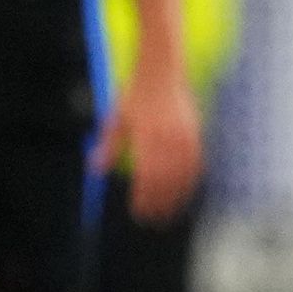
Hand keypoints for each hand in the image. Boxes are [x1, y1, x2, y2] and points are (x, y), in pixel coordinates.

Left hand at [103, 71, 206, 224]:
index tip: (138, 212)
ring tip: (170, 211)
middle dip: (160, 203)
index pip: (147, 177)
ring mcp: (185, 136)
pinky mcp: (195, 133)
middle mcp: (168, 139)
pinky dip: (192, 179)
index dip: (144, 198)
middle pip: (166, 181)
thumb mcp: (115, 120)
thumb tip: (96, 171)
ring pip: (184, 175)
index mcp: (147, 138)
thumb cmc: (135, 96)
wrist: (162, 72)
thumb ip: (107, 147)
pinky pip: (196, 162)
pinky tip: (186, 189)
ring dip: (177, 196)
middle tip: (153, 219)